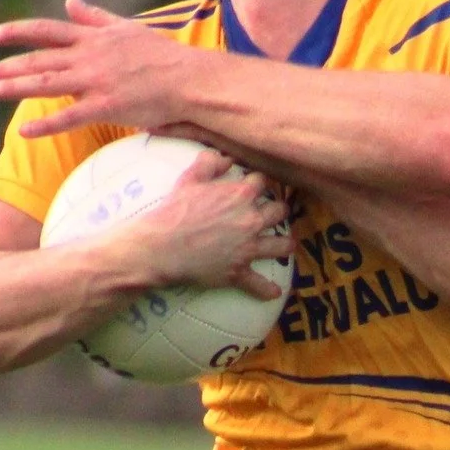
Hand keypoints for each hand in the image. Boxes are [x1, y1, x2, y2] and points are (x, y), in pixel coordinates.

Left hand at [0, 0, 199, 137]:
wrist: (189, 79)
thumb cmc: (162, 56)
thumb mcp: (125, 28)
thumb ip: (94, 17)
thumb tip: (70, 1)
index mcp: (93, 37)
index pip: (46, 30)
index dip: (17, 32)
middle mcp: (89, 56)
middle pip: (39, 59)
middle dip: (7, 67)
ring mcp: (96, 81)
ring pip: (46, 83)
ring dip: (14, 87)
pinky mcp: (107, 106)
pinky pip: (69, 117)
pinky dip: (45, 124)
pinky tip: (24, 131)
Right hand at [130, 149, 292, 299]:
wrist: (162, 246)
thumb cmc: (174, 211)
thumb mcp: (189, 179)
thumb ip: (209, 163)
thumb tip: (224, 157)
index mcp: (241, 195)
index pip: (262, 182)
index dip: (259, 183)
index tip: (257, 186)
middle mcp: (251, 220)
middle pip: (279, 211)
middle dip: (278, 211)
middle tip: (275, 214)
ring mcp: (247, 248)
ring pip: (280, 246)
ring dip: (285, 245)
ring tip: (287, 245)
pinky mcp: (238, 272)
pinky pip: (258, 284)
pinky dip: (267, 290)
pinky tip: (274, 293)